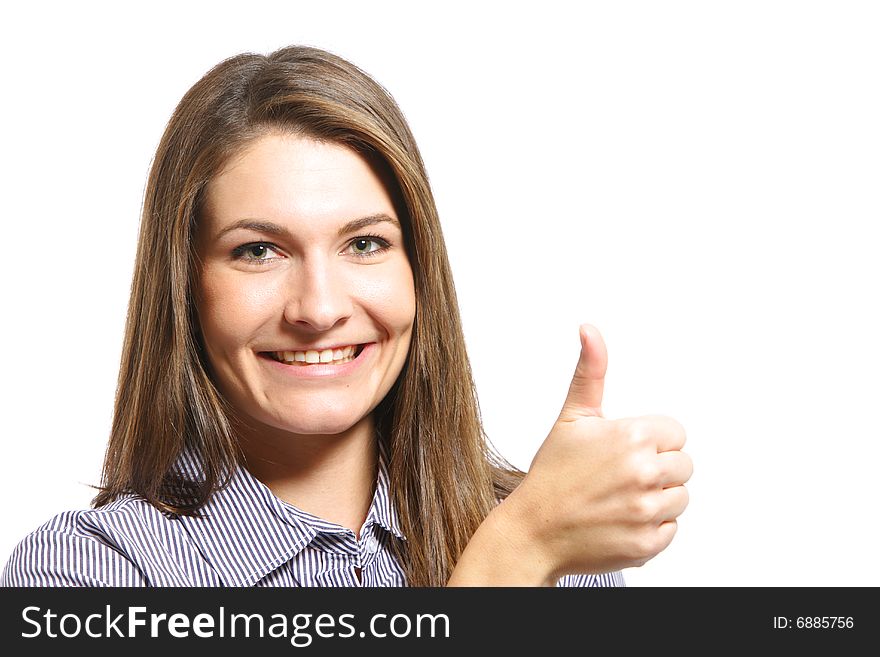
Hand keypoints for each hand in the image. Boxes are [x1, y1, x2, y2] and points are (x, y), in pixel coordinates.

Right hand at [502, 323, 692, 578]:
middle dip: (656, 469)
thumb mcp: (571, 417)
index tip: (623, 451)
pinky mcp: (648, 543)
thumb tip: (589, 330)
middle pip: (683, 466)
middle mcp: (644, 472)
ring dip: (656, 499)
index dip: (651, 441)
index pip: (676, 434)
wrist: (533, 531)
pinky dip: (649, 527)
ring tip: (618, 498)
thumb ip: (590, 371)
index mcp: (632, 436)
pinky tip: (620, 520)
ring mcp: (647, 510)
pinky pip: (669, 529)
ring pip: (680, 498)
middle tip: (618, 476)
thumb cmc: (551, 475)